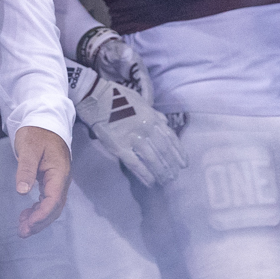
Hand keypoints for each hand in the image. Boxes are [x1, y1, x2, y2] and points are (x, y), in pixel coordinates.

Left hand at [12, 126, 71, 236]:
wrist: (44, 122)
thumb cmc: (36, 133)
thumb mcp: (28, 148)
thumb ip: (26, 169)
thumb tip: (22, 191)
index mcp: (59, 172)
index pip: (54, 200)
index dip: (42, 215)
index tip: (28, 224)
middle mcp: (62, 179)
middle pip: (55, 208)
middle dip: (40, 222)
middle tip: (23, 232)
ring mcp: (58, 181)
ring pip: (52, 206)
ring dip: (39, 219)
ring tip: (22, 228)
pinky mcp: (52, 181)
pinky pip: (48, 200)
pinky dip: (38, 210)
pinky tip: (27, 215)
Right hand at [75, 29, 186, 185]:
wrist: (95, 96)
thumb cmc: (118, 97)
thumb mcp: (141, 101)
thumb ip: (154, 113)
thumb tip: (164, 122)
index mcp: (153, 117)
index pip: (171, 139)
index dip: (179, 153)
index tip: (184, 164)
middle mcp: (147, 129)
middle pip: (163, 151)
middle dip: (170, 166)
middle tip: (174, 177)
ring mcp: (133, 138)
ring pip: (151, 159)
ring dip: (160, 172)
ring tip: (164, 181)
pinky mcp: (119, 146)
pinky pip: (135, 164)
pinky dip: (144, 174)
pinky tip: (150, 183)